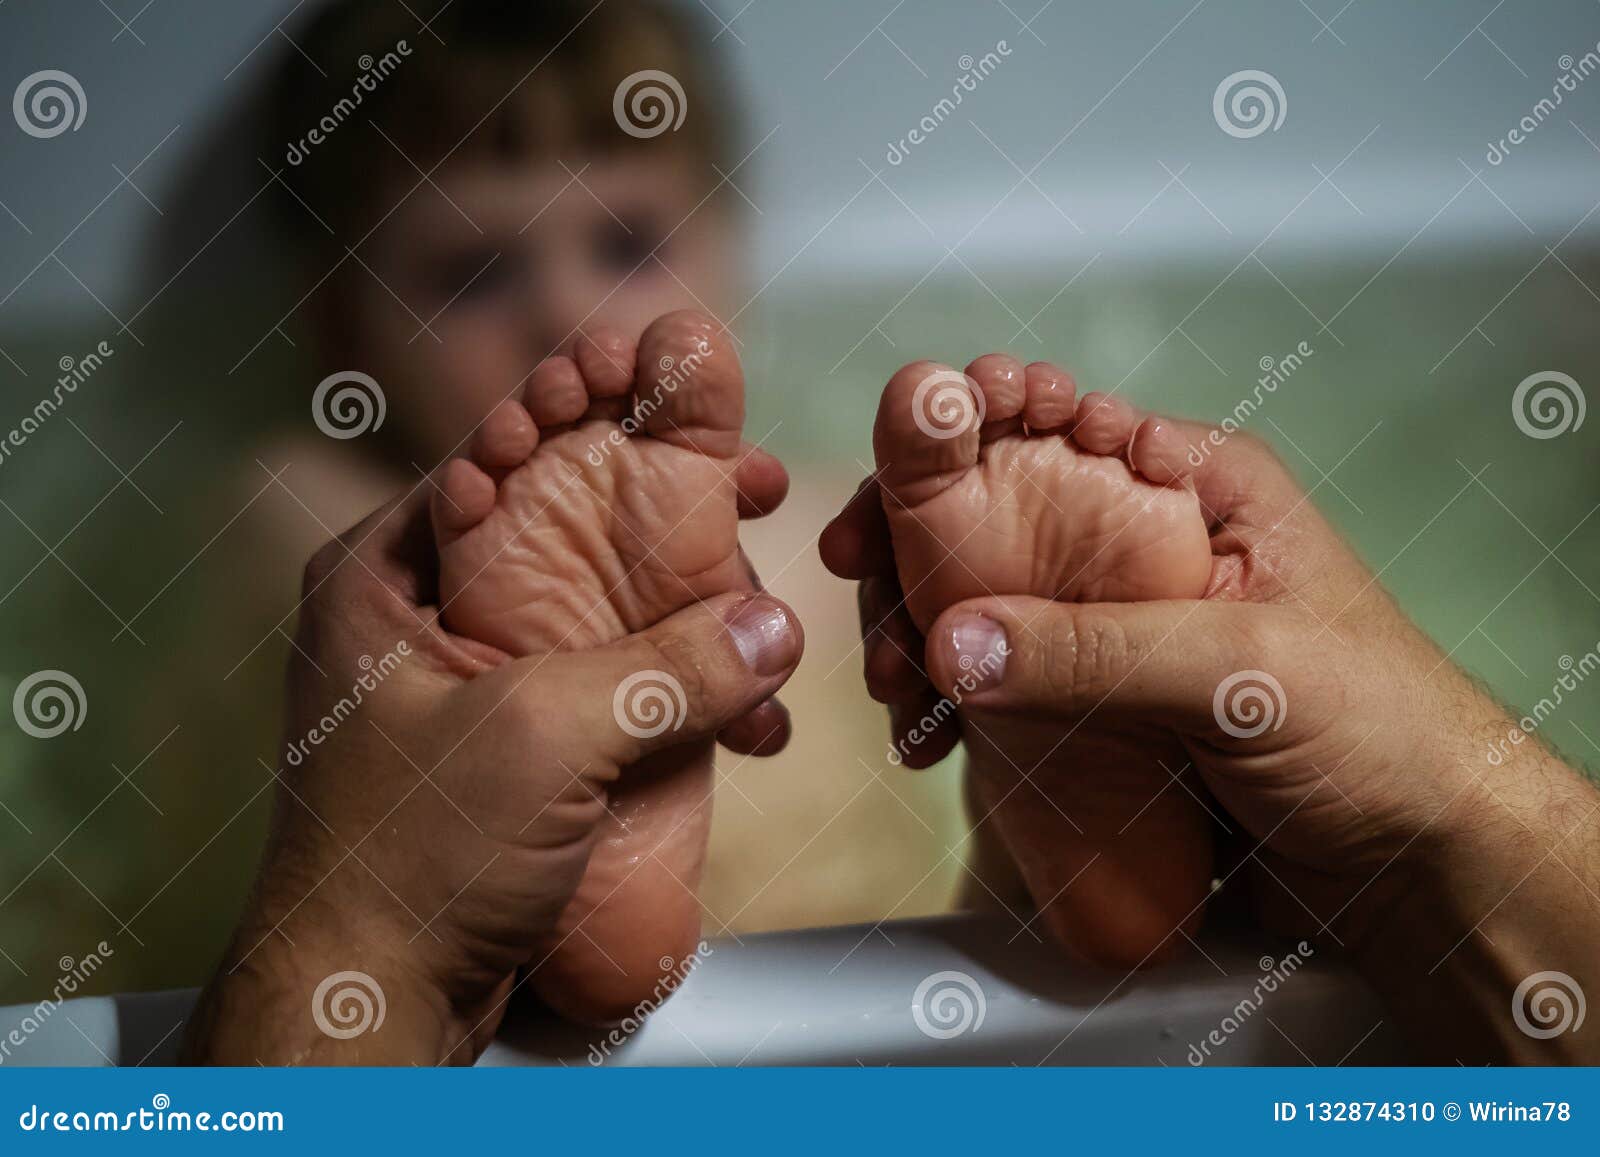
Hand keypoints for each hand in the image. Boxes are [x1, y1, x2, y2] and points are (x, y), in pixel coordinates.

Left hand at [182, 491, 802, 1064]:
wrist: (370, 1003)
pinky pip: (611, 688)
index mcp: (387, 573)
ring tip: (762, 641)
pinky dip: (676, 696)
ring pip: (603, 613)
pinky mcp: (514, 747)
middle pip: (571, 530)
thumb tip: (770, 631)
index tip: (702, 423)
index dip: (614, 430)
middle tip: (756, 503)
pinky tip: (740, 723)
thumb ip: (668, 670)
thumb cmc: (404, 863)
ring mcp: (471, 682)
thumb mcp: (543, 739)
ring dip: (691, 625)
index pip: (513, 454)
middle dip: (677, 532)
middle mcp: (423, 614)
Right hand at [826, 427, 1599, 1062]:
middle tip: (872, 610)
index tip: (887, 497)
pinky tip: (933, 738)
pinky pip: (1009, 679)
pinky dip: (957, 700)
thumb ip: (1096, 653)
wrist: (1422, 865)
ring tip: (898, 696)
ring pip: (991, 601)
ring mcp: (1122, 623)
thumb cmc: (1388, 733)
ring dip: (925, 637)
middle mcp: (1149, 541)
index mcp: (1198, 486)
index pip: (1052, 431)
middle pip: (1000, 514)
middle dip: (918, 558)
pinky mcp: (1106, 699)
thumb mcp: (1240, 672)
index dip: (959, 448)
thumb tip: (954, 642)